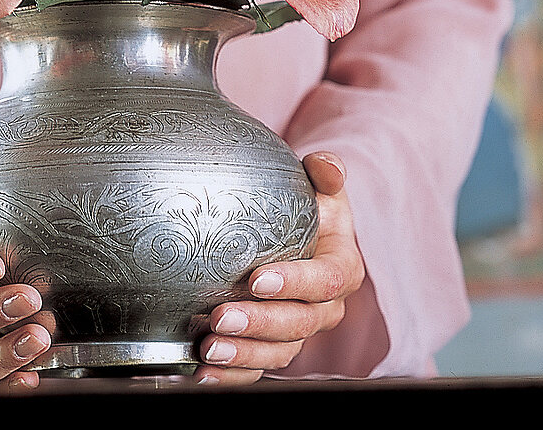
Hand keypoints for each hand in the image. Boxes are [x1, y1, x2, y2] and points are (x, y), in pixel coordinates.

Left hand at [194, 151, 363, 384]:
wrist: (297, 229)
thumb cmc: (308, 204)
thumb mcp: (321, 184)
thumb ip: (326, 172)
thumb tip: (326, 166)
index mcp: (342, 268)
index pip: (326, 281)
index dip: (295, 283)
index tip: (257, 279)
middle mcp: (325, 308)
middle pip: (299, 324)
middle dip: (259, 324)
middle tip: (221, 316)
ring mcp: (299, 332)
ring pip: (278, 353)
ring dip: (244, 355)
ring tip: (208, 349)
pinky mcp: (272, 347)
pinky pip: (257, 370)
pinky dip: (232, 377)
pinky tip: (200, 374)